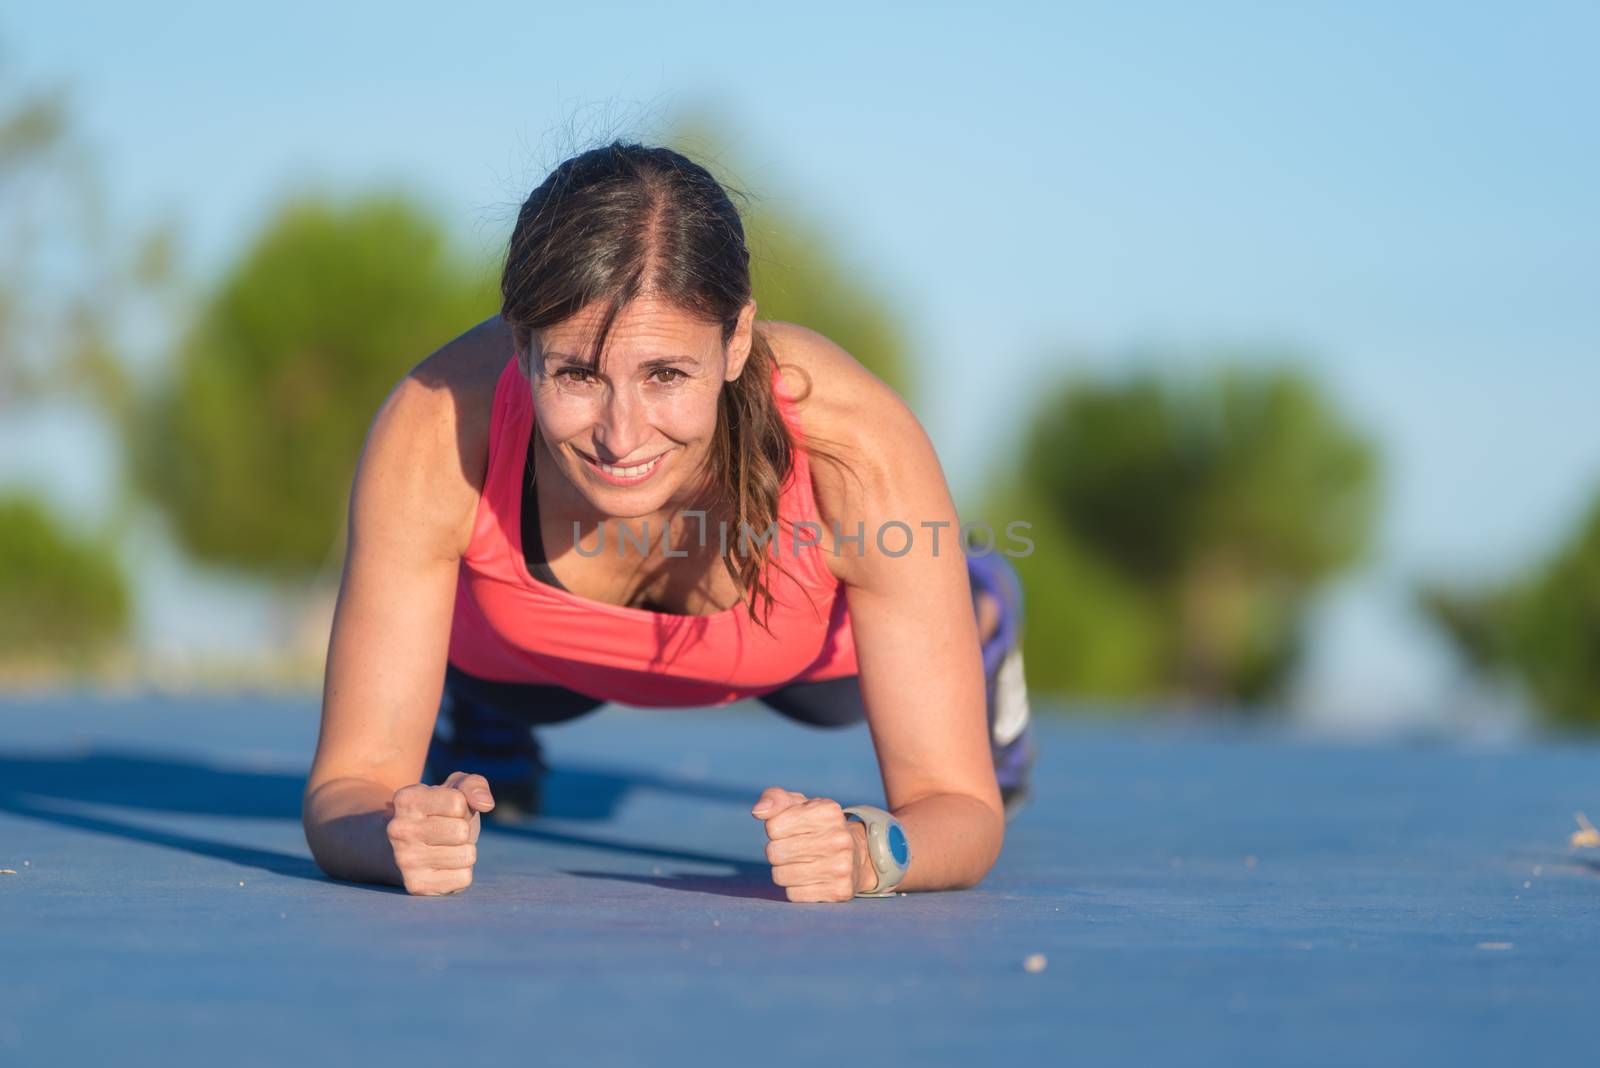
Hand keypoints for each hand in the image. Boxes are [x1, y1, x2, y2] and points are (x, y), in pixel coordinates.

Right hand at [387, 771, 494, 895]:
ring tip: (444, 848)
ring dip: (464, 851)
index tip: (445, 812)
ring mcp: (405, 860)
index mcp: (406, 798)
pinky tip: (442, 866)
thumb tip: (486, 803)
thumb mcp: (453, 788)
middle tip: (446, 833)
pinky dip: (461, 872)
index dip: (463, 807)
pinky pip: (464, 878)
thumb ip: (473, 785)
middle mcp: (400, 829)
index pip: (458, 802)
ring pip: (466, 855)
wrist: (402, 847)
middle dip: (464, 830)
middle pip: (462, 831)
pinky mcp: (416, 886)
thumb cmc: (437, 813)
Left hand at [751, 787, 875, 902]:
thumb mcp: (799, 805)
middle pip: (774, 853)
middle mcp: (838, 838)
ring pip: (781, 876)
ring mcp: (841, 866)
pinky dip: (794, 888)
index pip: (773, 827)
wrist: (857, 854)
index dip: (775, 829)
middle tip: (794, 848)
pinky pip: (793, 894)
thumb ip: (775, 799)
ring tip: (801, 863)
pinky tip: (810, 878)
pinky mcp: (839, 891)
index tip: (791, 830)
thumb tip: (758, 811)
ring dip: (783, 871)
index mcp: (827, 812)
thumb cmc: (817, 827)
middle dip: (777, 851)